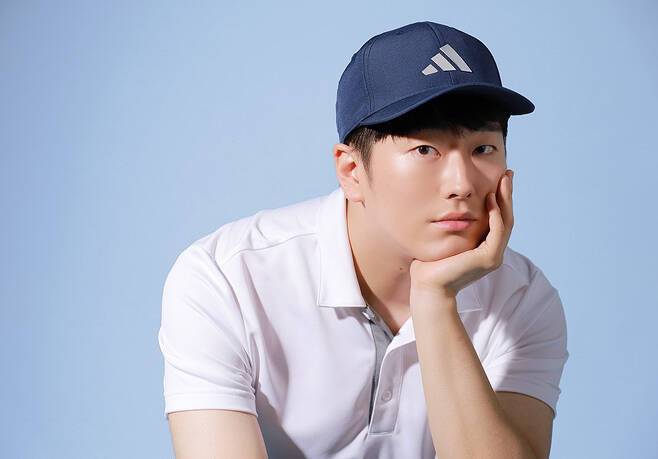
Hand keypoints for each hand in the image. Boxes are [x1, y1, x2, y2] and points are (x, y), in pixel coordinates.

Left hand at [409, 169, 514, 299]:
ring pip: (506, 223)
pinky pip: (497, 231)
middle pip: (506, 218)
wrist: (427, 285)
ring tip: (502, 180)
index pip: (498, 219)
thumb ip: (453, 224)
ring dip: (505, 200)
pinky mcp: (489, 258)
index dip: (500, 199)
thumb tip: (448, 204)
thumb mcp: (444, 238)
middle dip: (507, 195)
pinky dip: (495, 214)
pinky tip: (490, 199)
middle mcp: (492, 252)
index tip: (498, 178)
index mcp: (484, 248)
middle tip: (507, 174)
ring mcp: (493, 256)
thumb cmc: (429, 263)